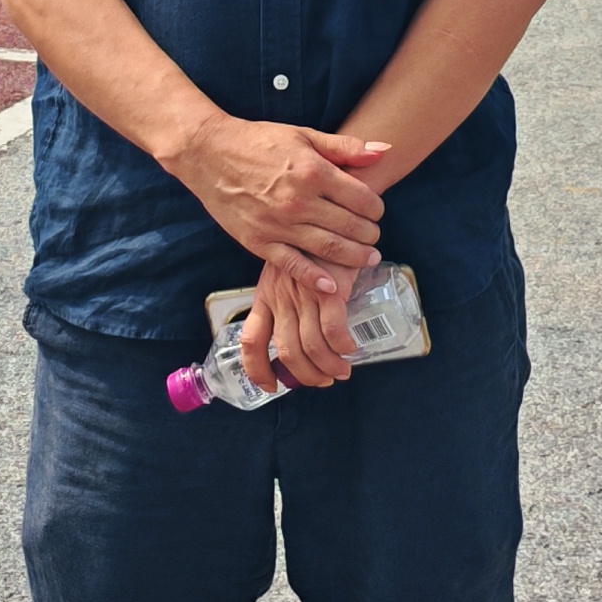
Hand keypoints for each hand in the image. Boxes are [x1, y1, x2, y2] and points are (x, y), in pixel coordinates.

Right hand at [158, 112, 386, 279]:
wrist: (209, 154)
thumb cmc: (258, 142)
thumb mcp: (303, 135)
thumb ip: (345, 147)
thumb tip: (384, 151)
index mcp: (312, 171)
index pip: (362, 198)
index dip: (376, 207)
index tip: (376, 211)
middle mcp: (298, 201)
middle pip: (350, 226)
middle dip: (370, 234)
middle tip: (374, 237)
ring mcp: (278, 224)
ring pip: (329, 248)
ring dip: (355, 257)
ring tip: (368, 258)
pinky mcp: (259, 242)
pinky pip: (293, 265)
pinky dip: (314, 278)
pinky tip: (331, 285)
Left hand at [239, 253, 359, 395]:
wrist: (333, 215)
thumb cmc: (313, 246)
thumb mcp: (287, 271)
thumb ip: (288, 300)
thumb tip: (299, 339)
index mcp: (266, 296)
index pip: (251, 341)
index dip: (256, 369)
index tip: (269, 386)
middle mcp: (281, 298)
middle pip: (286, 352)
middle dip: (305, 376)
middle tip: (323, 380)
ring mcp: (304, 294)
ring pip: (311, 347)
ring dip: (327, 367)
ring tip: (342, 370)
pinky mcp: (329, 289)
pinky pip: (333, 330)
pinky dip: (342, 347)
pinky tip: (351, 349)